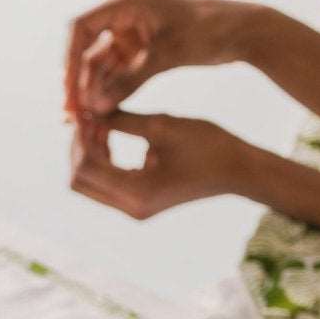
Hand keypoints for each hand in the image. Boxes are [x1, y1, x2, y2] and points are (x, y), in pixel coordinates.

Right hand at [64, 0, 258, 117]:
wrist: (242, 31)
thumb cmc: (208, 32)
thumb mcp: (167, 56)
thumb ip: (130, 80)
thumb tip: (96, 107)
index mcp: (126, 3)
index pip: (80, 28)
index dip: (69, 59)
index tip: (68, 90)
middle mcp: (122, 15)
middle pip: (85, 49)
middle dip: (77, 82)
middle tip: (71, 114)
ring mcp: (130, 33)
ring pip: (99, 64)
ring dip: (92, 90)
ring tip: (84, 120)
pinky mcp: (140, 49)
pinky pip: (116, 71)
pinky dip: (110, 91)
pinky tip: (102, 113)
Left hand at [69, 112, 254, 219]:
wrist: (240, 171)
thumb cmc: (209, 146)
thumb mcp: (163, 125)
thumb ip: (123, 119)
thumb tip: (89, 109)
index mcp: (137, 193)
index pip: (85, 167)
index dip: (79, 137)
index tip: (87, 110)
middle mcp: (131, 208)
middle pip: (79, 181)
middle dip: (78, 146)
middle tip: (89, 116)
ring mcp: (135, 208)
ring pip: (89, 182)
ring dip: (89, 151)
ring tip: (101, 120)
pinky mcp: (140, 201)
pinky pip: (106, 182)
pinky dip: (102, 158)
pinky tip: (111, 132)